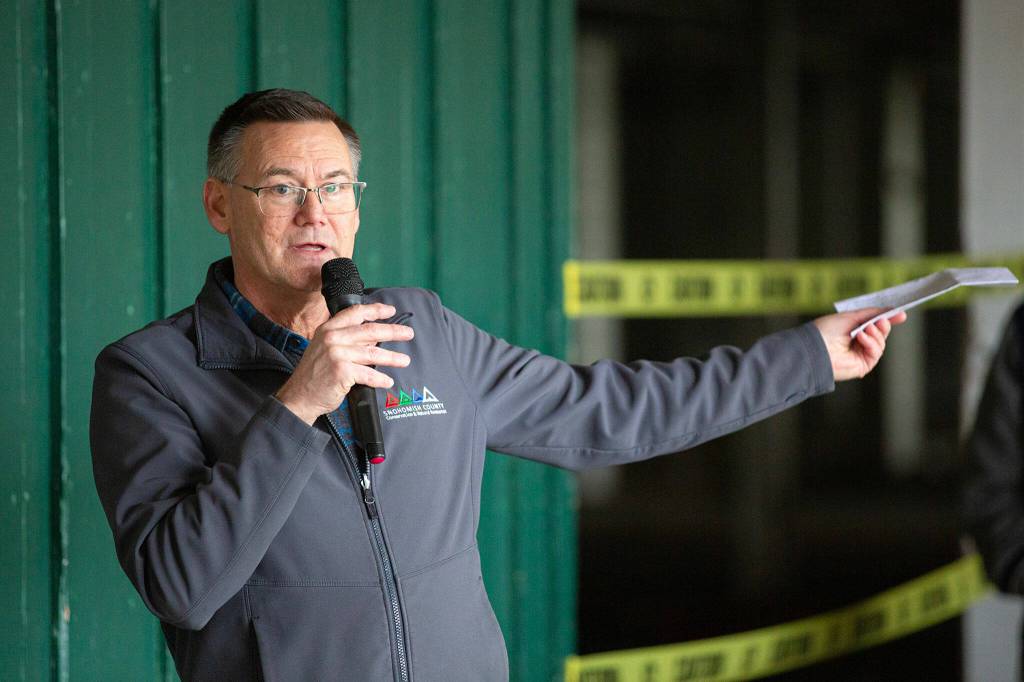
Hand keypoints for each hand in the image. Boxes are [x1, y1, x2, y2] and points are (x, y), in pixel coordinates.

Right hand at [275, 304, 413, 423]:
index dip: (375, 310)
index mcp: (328, 329)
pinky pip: (368, 375)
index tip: (391, 310)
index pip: (355, 313)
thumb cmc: (314, 375)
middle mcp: (332, 338)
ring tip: (405, 360)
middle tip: (408, 333)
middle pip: (369, 331)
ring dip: (392, 358)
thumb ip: (346, 340)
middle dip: (393, 331)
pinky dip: (380, 379)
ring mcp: (337, 354)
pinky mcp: (342, 371)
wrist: (299, 396)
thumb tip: (374, 338)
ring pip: (372, 354)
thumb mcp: (325, 349)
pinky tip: (388, 381)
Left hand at [812, 308, 906, 381]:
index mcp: (853, 331)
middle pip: (881, 334)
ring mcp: (861, 355)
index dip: (888, 319)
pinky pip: (876, 352)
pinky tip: (861, 338)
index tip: (901, 314)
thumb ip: (871, 313)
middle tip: (881, 321)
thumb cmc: (826, 331)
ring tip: (865, 330)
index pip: (875, 325)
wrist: (815, 347)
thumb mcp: (851, 316)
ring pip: (881, 343)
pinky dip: (871, 343)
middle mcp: (857, 343)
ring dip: (876, 334)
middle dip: (883, 326)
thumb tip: (891, 310)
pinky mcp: (863, 365)